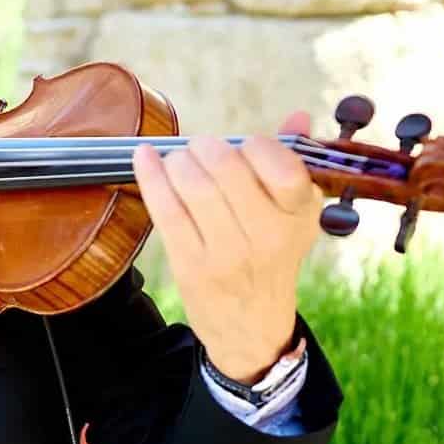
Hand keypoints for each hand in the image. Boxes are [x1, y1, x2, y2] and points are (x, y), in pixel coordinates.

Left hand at [132, 112, 320, 382]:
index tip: (246, 147)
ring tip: (180, 163)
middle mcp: (267, 236)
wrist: (252, 327)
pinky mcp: (191, 266)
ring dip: (179, 162)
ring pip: (193, 186)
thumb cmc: (272, 258)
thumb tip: (297, 116)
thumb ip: (295, 164)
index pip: (283, 166)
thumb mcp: (298, 217)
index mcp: (298, 217)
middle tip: (202, 150)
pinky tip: (145, 157)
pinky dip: (151, 176)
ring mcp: (227, 253)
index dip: (258, 146)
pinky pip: (165, 209)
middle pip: (227, 167)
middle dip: (207, 148)